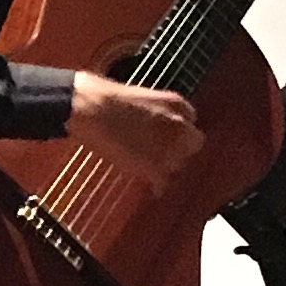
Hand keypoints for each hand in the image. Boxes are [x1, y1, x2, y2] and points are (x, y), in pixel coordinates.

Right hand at [68, 70, 199, 182]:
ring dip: (166, 166)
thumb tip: (148, 123)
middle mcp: (180, 124)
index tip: (167, 137)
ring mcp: (170, 146)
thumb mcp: (140, 97)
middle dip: (179, 149)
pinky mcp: (156, 166)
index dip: (177, 131)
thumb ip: (154, 112)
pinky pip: (163, 183)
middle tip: (162, 154)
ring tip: (148, 167)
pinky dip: (157, 186)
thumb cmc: (105, 97)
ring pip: (178, 164)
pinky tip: (153, 189)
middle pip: (192, 144)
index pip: (190, 122)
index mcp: (176, 103)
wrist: (92, 108)